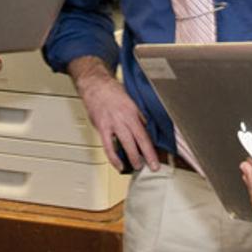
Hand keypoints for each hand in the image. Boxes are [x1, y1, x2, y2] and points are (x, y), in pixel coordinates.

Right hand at [68, 56, 157, 172]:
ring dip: (131, 157)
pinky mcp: (101, 127)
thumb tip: (146, 131)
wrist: (95, 85)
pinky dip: (113, 157)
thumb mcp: (131, 102)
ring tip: (136, 166)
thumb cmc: (112, 92)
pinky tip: (118, 164)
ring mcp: (112, 123)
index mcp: (132, 112)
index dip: (151, 149)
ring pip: (124, 143)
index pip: (145, 134)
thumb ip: (138, 117)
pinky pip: (107, 146)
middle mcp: (123, 118)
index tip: (156, 159)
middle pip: (137, 140)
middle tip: (152, 166)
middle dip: (146, 156)